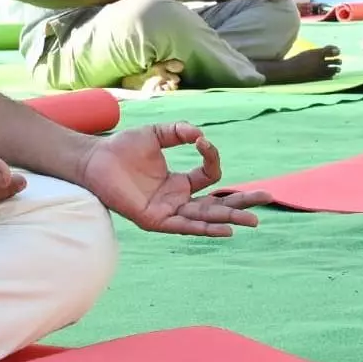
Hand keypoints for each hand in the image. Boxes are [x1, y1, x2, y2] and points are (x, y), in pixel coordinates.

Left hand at [78, 124, 264, 237]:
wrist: (95, 160)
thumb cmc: (122, 149)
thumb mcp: (156, 134)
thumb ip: (179, 132)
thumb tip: (199, 134)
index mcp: (179, 182)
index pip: (210, 176)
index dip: (211, 158)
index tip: (202, 142)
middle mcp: (177, 200)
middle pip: (217, 203)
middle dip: (242, 202)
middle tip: (267, 198)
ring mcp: (167, 211)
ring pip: (205, 217)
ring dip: (229, 218)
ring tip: (254, 220)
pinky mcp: (155, 220)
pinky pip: (185, 226)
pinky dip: (206, 227)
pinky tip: (225, 229)